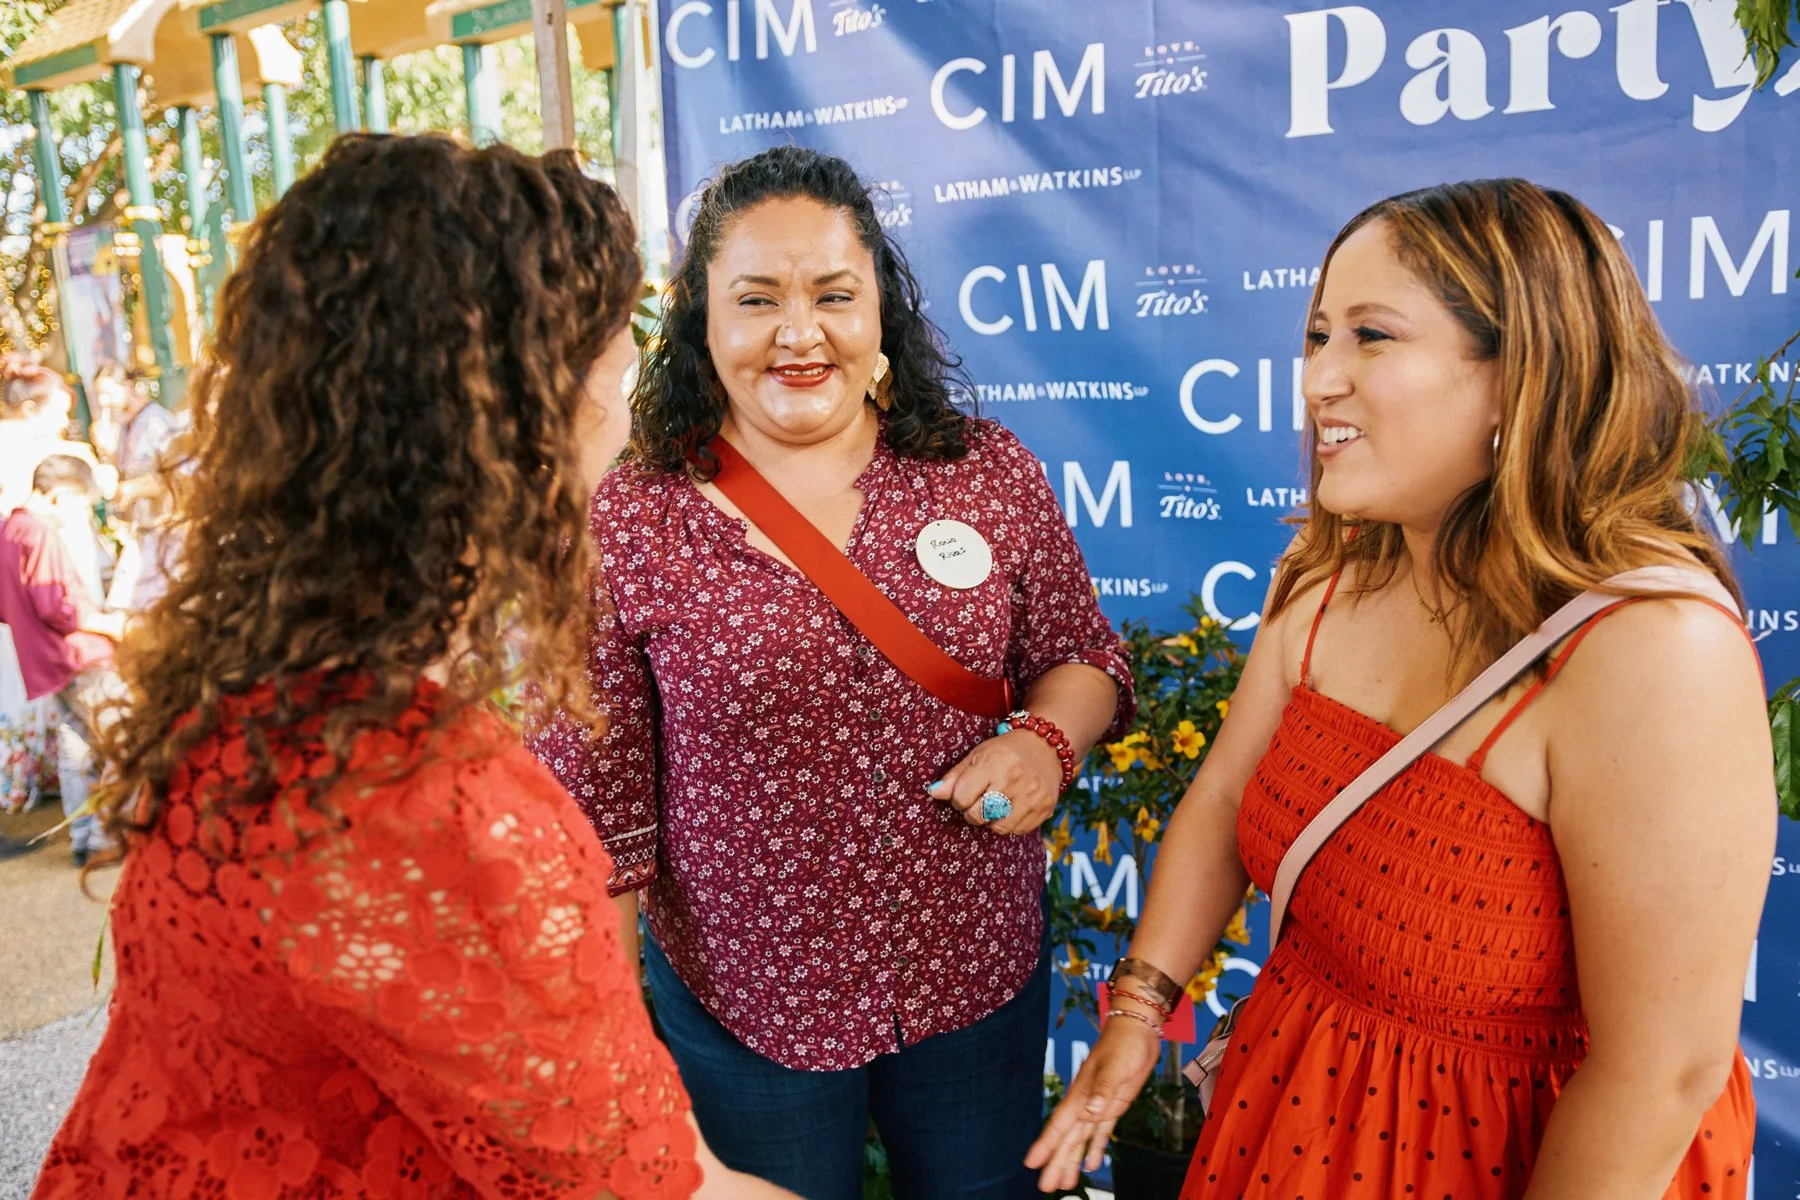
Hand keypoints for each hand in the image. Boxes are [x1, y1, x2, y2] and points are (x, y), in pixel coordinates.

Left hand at [926, 730, 1061, 834]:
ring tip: (995, 806)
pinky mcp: (1044, 808)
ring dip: (991, 821)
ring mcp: (1032, 795)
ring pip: (998, 827)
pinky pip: (1018, 830)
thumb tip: (933, 793)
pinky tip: (1012, 808)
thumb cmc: (1004, 752)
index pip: (961, 798)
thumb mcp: (977, 755)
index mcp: (993, 762)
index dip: (958, 799)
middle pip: (978, 816)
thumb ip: (955, 777)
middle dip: (972, 813)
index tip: (964, 793)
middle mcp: (1013, 779)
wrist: (1044, 746)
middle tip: (978, 801)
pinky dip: (1011, 823)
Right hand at [1025, 1011, 1162, 1191]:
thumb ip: (1102, 1089)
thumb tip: (1091, 1111)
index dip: (1046, 1144)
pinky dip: (1095, 1149)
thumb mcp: (1114, 1066)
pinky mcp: (1113, 1105)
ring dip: (1072, 1161)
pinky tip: (1091, 1164)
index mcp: (1081, 1095)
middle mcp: (1085, 1103)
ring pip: (1081, 1139)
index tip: (1032, 1163)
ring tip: (1064, 1184)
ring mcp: (1098, 1105)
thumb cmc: (1123, 1044)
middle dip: (1056, 1162)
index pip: (1060, 1125)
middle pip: (1067, 1139)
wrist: (1137, 1029)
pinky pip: (1101, 1132)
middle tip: (1046, 1188)